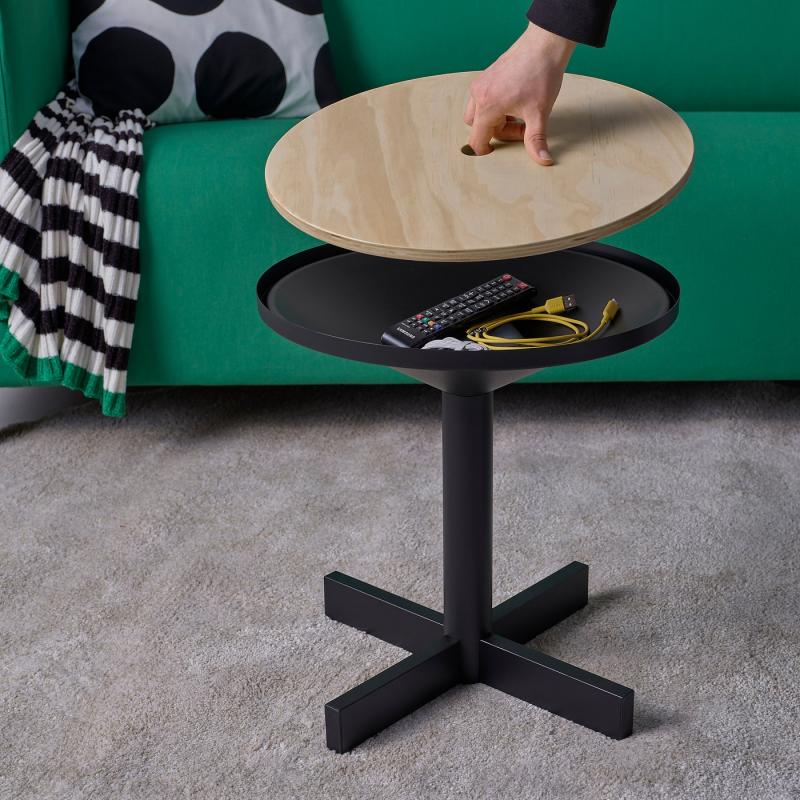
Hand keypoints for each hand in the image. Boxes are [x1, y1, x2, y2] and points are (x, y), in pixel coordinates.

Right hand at [465, 23, 575, 164]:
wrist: (545, 44)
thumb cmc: (541, 75)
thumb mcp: (539, 113)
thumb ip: (536, 140)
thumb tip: (544, 160)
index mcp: (487, 106)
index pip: (476, 140)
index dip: (487, 151)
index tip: (500, 153)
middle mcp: (479, 95)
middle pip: (477, 128)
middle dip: (497, 133)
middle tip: (521, 127)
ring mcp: (481, 84)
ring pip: (478, 113)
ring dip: (495, 120)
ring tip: (518, 114)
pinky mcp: (486, 76)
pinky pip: (482, 99)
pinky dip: (495, 106)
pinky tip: (515, 101)